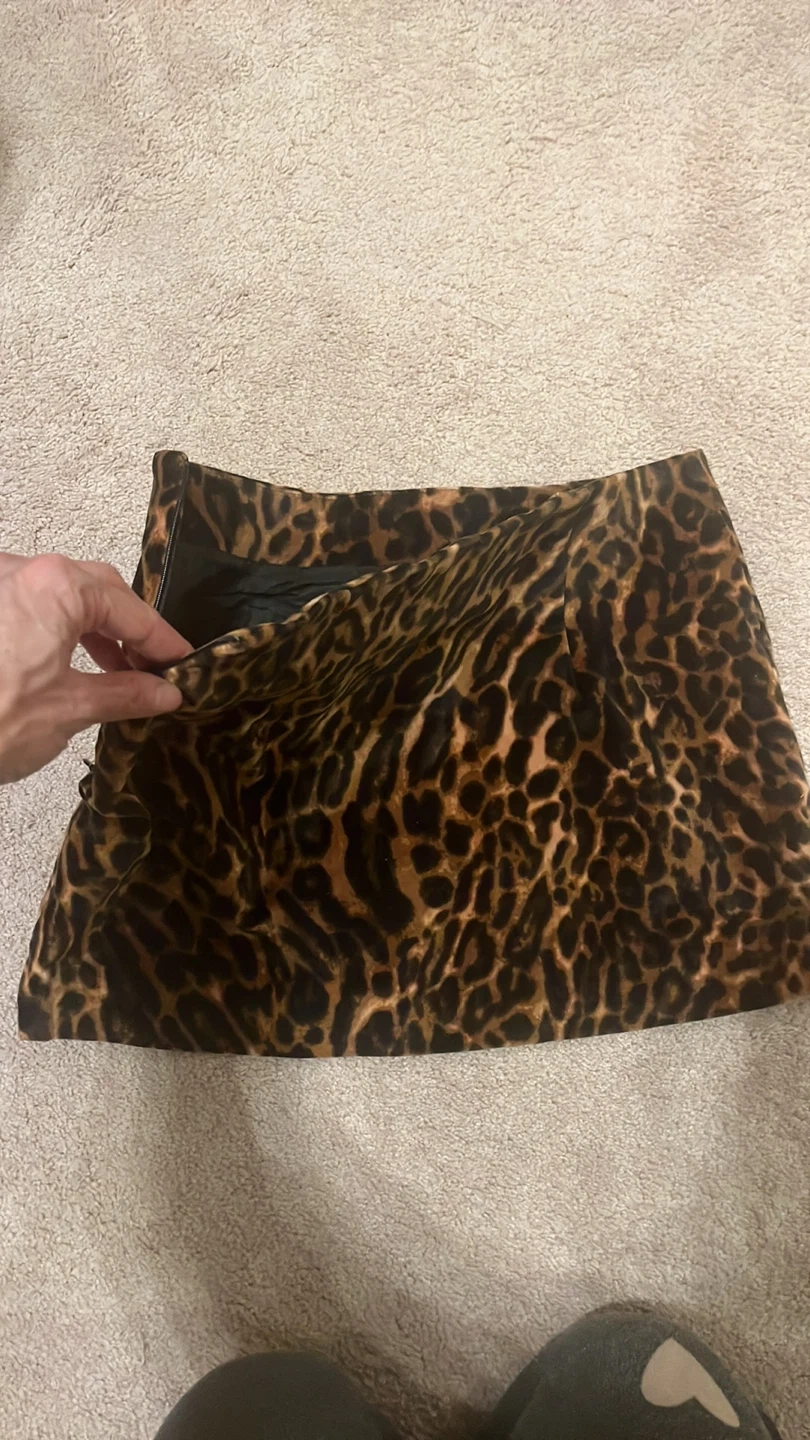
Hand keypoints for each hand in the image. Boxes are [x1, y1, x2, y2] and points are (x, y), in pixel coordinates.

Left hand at [0, 553, 191, 782]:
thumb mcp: (69, 710)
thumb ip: (124, 694)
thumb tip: (164, 692)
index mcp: (56, 587)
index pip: (129, 610)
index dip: (162, 641)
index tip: (184, 664)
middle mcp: (22, 572)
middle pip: (96, 589)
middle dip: (128, 628)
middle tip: (154, 668)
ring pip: (60, 595)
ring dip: (93, 629)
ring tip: (116, 672)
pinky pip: (30, 605)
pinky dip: (58, 629)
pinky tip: (69, 665)